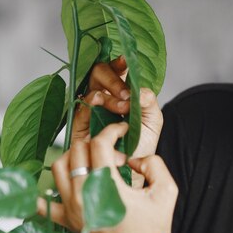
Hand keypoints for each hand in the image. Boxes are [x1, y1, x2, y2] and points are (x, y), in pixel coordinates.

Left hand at [38, 122, 197, 232]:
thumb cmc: (156, 225)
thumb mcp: (167, 189)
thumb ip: (154, 163)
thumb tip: (134, 158)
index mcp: (107, 186)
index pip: (99, 143)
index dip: (111, 131)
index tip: (121, 131)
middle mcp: (84, 195)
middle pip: (77, 150)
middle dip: (96, 143)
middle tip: (113, 152)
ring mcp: (72, 209)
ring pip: (58, 168)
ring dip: (74, 157)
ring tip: (93, 162)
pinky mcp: (67, 222)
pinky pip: (44, 205)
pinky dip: (42, 194)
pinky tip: (55, 185)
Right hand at [72, 56, 162, 185]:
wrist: (132, 173)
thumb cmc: (141, 145)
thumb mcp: (152, 121)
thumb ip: (148, 102)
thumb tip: (138, 91)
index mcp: (122, 92)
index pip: (117, 70)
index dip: (119, 62)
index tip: (125, 60)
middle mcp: (105, 97)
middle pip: (99, 74)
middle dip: (113, 81)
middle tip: (126, 97)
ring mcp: (91, 111)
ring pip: (90, 90)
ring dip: (106, 96)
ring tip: (121, 109)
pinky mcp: (80, 127)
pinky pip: (80, 111)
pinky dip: (89, 108)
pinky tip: (99, 110)